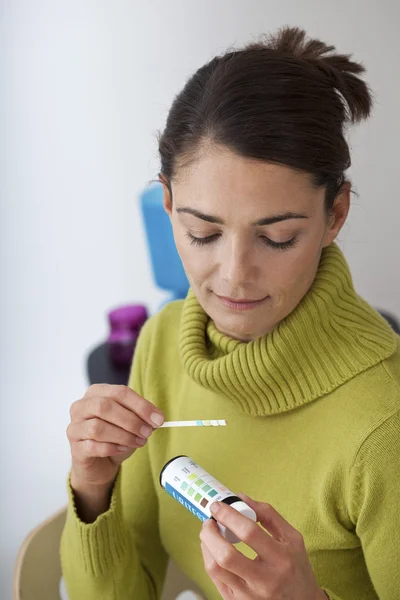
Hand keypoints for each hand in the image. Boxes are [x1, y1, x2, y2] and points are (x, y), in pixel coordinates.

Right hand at [67, 384, 163, 487]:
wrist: (99, 465)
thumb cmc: (114, 438)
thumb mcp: (131, 424)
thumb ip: (142, 418)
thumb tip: (156, 419)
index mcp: (96, 393)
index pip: (119, 392)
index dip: (141, 405)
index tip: (158, 418)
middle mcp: (81, 407)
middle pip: (105, 406)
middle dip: (131, 420)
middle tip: (147, 432)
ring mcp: (75, 427)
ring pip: (97, 427)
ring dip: (123, 436)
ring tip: (138, 442)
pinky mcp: (75, 448)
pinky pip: (93, 446)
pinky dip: (112, 448)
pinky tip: (122, 449)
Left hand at [200, 493, 326, 599]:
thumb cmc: (296, 567)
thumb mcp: (292, 538)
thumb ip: (268, 515)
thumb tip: (241, 498)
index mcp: (281, 559)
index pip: (249, 533)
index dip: (229, 515)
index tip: (218, 506)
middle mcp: (265, 581)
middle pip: (226, 555)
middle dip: (211, 533)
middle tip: (209, 520)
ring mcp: (249, 596)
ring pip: (216, 569)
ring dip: (206, 546)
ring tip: (208, 533)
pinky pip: (216, 580)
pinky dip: (209, 560)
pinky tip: (212, 549)